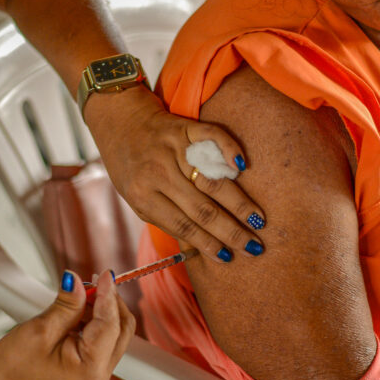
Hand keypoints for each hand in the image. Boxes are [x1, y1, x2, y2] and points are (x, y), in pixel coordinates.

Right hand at [0, 270, 134, 379]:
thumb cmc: (11, 366)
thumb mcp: (42, 328)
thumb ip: (68, 304)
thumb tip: (80, 281)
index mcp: (91, 370)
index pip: (111, 324)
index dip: (108, 295)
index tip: (104, 275)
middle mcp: (98, 375)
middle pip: (121, 329)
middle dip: (109, 303)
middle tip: (92, 283)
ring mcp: (95, 373)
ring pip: (113, 332)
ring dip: (100, 310)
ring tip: (78, 295)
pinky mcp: (88, 368)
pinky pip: (100, 339)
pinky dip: (92, 321)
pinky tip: (75, 309)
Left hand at [84, 85, 265, 262]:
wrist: (120, 122)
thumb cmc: (131, 167)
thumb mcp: (137, 199)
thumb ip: (164, 219)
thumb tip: (200, 246)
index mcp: (143, 195)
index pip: (183, 225)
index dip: (208, 243)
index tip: (228, 257)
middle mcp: (159, 172)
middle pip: (202, 208)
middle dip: (231, 231)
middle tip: (254, 246)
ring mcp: (173, 149)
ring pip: (212, 180)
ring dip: (239, 203)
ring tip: (259, 221)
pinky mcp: (184, 128)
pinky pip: (212, 137)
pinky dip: (229, 148)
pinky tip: (243, 166)